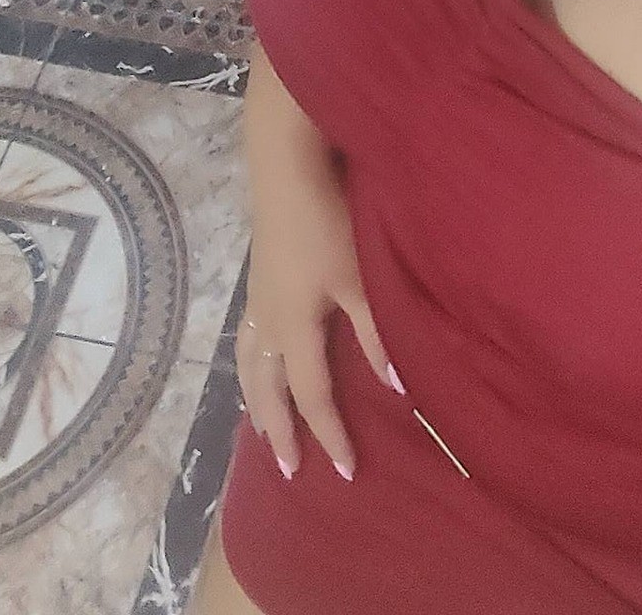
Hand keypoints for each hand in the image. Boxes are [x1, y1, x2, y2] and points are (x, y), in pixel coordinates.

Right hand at [236, 136, 403, 482]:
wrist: (286, 169)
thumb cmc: (327, 221)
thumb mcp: (358, 277)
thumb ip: (375, 332)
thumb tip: (395, 388)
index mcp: (295, 328)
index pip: (313, 395)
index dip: (330, 434)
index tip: (345, 472)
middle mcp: (268, 322)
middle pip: (269, 390)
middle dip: (280, 431)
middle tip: (288, 469)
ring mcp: (257, 300)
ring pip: (249, 367)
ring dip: (257, 403)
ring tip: (262, 428)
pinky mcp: (257, 279)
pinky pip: (246, 342)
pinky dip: (249, 368)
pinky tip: (255, 363)